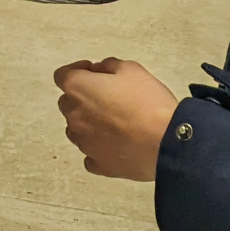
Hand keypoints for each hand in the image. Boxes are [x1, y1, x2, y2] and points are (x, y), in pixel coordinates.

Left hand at [55, 58, 178, 180]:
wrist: (167, 141)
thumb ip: (108, 65)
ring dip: (88, 123)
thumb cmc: (148, 101)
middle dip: (83, 97)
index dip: (78, 71)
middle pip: (68, 103)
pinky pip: (91, 154)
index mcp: (78, 89)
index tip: (94, 73)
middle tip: (108, 97)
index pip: (62, 76)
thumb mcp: (131, 69)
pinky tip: (116, 144)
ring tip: (114, 122)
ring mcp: (84, 144)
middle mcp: (74, 116)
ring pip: (77, 130)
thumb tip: (98, 70)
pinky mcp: (98, 164)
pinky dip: (99, 148)